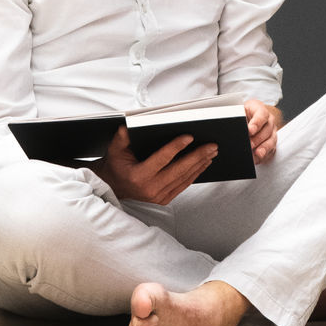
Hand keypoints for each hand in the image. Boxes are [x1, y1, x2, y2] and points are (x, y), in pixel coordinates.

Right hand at [92, 126, 217, 203]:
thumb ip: (121, 137)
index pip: (162, 159)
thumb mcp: (114, 149)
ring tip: (211, 152)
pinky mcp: (164, 199)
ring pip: (184, 178)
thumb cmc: (116, 165)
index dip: (176, 147)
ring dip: (200, 164)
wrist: (113, 186)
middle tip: (211, 145)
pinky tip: (203, 164)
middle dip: (197, 156)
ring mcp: (158, 196)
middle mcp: (149, 189)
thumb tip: (128, 126)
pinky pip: (183, 185)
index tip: (189, 137)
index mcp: (138, 176)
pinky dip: (195, 174)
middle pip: (179, 170)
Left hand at [244, 99, 281, 163]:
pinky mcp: (271, 142)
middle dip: (258, 138)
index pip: (262, 114)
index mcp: (259, 109)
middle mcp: (268, 120)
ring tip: (257, 153)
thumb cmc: (242, 114)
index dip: (257, 122)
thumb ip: (238, 117)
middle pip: (267, 129)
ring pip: (271, 140)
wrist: (247, 118)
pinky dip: (264, 156)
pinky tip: (257, 158)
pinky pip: (271, 150)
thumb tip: (237, 128)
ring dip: (264, 148)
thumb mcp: (238, 111)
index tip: (250, 130)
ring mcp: (271, 131)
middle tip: (250, 144)